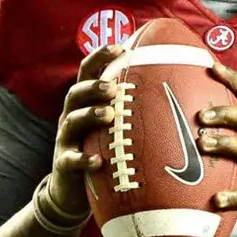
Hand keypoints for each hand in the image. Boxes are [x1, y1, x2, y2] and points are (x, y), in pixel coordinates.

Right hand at [48, 44, 123, 215]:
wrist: (71, 189)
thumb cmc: (100, 148)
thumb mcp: (111, 125)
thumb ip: (129, 106)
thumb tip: (172, 86)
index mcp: (85, 102)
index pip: (87, 72)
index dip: (100, 57)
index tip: (120, 47)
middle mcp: (71, 115)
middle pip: (76, 93)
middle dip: (94, 86)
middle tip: (113, 87)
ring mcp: (66, 139)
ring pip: (72, 121)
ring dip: (90, 115)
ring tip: (109, 115)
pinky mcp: (64, 164)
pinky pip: (71, 159)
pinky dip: (84, 159)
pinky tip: (98, 160)